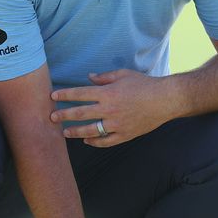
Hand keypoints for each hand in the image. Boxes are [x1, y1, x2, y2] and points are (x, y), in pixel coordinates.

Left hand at [50, 70, 179, 147]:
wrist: (165, 100)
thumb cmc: (144, 84)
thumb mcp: (123, 75)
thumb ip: (104, 77)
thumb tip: (89, 78)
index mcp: (108, 93)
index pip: (80, 94)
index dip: (65, 95)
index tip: (53, 96)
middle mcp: (110, 110)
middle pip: (81, 114)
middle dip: (64, 115)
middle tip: (52, 117)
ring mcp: (117, 124)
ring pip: (91, 131)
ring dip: (75, 132)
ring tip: (65, 132)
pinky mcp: (125, 134)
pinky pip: (106, 141)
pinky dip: (95, 142)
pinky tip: (87, 141)